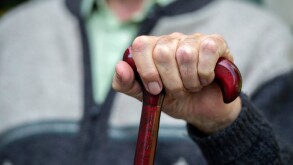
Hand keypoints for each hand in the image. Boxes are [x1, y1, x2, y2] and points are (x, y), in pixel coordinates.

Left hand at [112, 33, 241, 133]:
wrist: (202, 109)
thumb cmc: (174, 99)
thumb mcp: (146, 96)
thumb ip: (127, 84)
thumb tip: (119, 67)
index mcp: (152, 49)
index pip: (141, 45)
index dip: (147, 71)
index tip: (155, 89)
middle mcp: (171, 40)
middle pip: (162, 53)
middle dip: (171, 82)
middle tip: (178, 91)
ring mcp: (193, 39)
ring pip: (185, 54)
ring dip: (189, 82)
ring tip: (192, 87)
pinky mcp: (215, 43)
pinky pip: (207, 51)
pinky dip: (205, 74)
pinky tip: (206, 79)